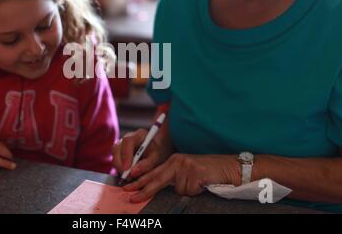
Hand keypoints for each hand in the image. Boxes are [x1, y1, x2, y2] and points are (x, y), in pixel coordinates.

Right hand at [112, 127, 172, 180]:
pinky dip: (119, 168)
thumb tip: (133, 172)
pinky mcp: (118, 151)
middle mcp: (128, 137)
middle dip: (120, 164)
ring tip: (128, 177)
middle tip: (126, 176)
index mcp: (139, 134)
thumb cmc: (156, 152)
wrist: (155, 151)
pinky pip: (115, 159)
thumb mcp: (156, 158)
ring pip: (114, 155)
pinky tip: (127, 175)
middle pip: (117, 148)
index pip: (128, 141)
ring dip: (119, 167)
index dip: (126, 155)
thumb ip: (146, 165)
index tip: (127, 169)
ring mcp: (121, 143)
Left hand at [123, 154, 240, 201]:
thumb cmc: (208, 172)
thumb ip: (173, 177)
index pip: (154, 172)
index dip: (140, 181)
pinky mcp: (195, 172)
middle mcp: (177, 161)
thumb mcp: (187, 172)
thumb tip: (156, 188)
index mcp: (174, 160)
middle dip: (144, 189)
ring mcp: (186, 166)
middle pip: (157, 178)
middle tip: (131, 197)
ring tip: (199, 183)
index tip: (128, 188)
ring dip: (188, 190)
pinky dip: (196, 191)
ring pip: (178, 189)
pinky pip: (189, 190)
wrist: (229, 167)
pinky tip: (203, 183)